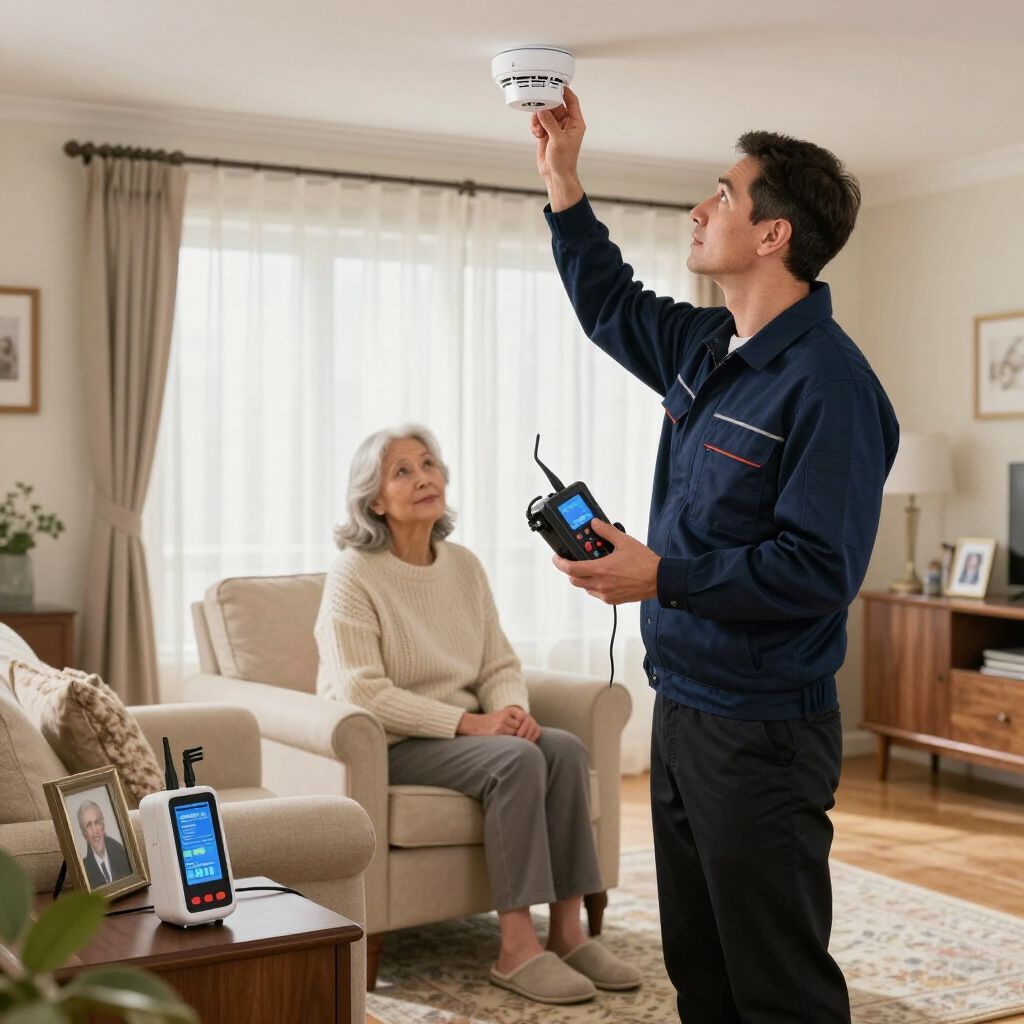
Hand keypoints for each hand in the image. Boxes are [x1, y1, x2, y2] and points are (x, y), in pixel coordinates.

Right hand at [457, 706, 539, 740]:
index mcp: (510, 709)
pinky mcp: (497, 730)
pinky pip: (510, 738)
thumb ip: (516, 722)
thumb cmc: (490, 724)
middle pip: (524, 726)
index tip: (530, 738)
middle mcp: (507, 714)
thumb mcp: (504, 718)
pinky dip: (511, 742)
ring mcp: (502, 722)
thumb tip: (533, 733)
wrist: (472, 725)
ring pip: (518, 733)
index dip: (531, 729)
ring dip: (518, 739)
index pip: (527, 718)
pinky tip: (507, 743)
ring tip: (514, 742)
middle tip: (526, 743)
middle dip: (526, 735)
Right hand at [531, 86, 584, 210]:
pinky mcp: (546, 134)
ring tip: (538, 130)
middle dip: (546, 107)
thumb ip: (550, 123)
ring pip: (545, 113)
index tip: (557, 83)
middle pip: (555, 105)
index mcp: (575, 123)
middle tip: (539, 109)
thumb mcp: (558, 140)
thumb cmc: (564, 161)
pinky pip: (539, 122)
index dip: (565, 91)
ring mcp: (555, 128)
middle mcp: (566, 124)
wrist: (556, 175)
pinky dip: (535, 126)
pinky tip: (537, 134)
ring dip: (539, 119)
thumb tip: (542, 110)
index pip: (572, 101)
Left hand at [552, 518, 660, 603]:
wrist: (659, 580)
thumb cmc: (644, 563)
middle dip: (571, 570)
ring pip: (585, 587)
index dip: (560, 563)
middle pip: (574, 580)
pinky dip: (595, 585)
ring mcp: (606, 594)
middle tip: (574, 561)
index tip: (557, 558)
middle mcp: (601, 584)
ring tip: (593, 567)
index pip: (571, 568)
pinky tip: (605, 576)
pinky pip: (596, 593)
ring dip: (583, 578)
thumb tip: (595, 524)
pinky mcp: (612, 600)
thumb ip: (607, 531)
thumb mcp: (624, 541)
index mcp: (601, 569)